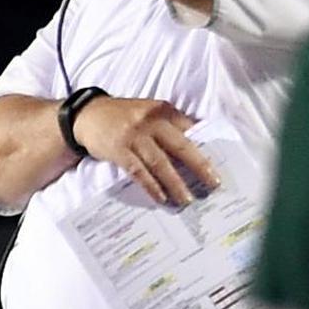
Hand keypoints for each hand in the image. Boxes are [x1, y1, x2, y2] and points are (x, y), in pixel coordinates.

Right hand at [73, 97, 220, 206]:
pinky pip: (139, 171)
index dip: (206, 148)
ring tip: (187, 199)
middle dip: (200, 167)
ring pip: (161, 162)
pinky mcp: (119, 149)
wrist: (88, 115)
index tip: (220, 164)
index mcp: (163, 110)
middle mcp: (151, 120)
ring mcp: (134, 135)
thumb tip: (197, 147)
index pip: (191, 130)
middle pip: (181, 146)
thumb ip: (170, 125)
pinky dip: (151, 185)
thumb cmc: (125, 116)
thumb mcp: (149, 112)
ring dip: (176, 183)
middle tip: (214, 184)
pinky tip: (161, 197)